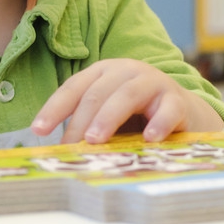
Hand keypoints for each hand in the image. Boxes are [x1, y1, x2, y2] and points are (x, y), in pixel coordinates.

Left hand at [31, 58, 223, 143]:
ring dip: (109, 117)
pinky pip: (167, 109)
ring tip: (96, 140)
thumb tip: (60, 153)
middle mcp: (126, 71)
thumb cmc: (137, 117)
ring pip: (127, 95)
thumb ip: (88, 128)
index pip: (74, 88)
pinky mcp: (177, 100)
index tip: (39, 130)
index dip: (55, 108)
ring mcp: (153, 82)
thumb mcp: (109, 118)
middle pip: (98, 93)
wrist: (183, 115)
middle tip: (72, 146)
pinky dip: (158, 123)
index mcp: (104, 73)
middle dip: (80, 120)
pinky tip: (149, 138)